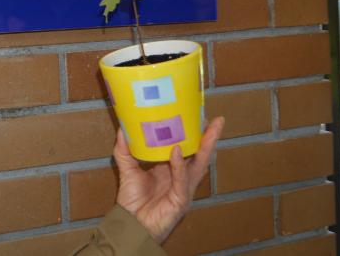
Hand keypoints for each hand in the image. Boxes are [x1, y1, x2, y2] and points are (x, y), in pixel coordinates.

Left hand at [114, 116, 224, 243]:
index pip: (186, 148)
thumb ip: (124, 150)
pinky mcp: (180, 200)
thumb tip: (122, 128)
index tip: (196, 114)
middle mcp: (182, 177)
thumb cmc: (133, 201)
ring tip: (209, 129)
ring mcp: (184, 188)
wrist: (130, 224)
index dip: (193, 133)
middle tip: (216, 120)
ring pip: (199, 165)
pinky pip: (182, 180)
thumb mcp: (127, 169)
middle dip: (209, 138)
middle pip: (200, 154)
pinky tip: (176, 150)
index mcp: (172, 169)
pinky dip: (179, 165)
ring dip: (205, 147)